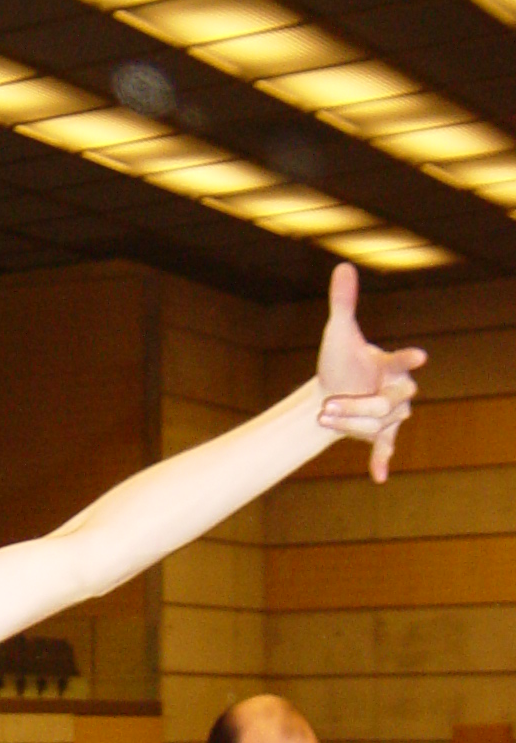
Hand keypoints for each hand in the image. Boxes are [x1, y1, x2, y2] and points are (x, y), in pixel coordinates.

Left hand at [315, 263, 425, 483]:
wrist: (329, 392)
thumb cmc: (339, 361)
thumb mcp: (339, 333)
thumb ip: (343, 303)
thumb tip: (343, 266)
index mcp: (391, 365)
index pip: (403, 362)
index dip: (408, 360)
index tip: (419, 357)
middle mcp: (397, 389)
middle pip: (388, 403)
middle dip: (357, 406)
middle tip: (327, 407)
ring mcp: (390, 414)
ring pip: (380, 423)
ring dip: (351, 423)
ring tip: (325, 417)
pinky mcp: (380, 433)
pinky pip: (386, 446)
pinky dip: (381, 459)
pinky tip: (377, 476)